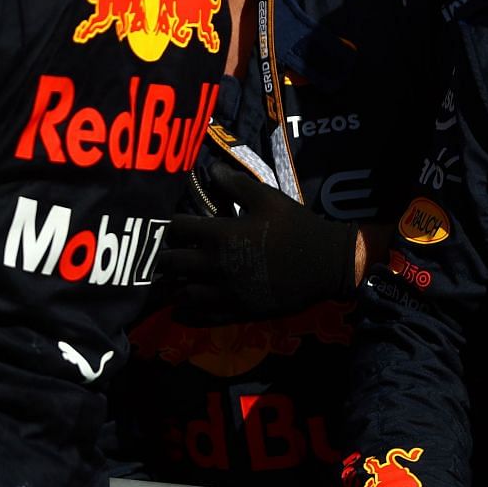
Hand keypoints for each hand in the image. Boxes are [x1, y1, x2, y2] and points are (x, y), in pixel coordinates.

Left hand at [157, 152, 361, 320]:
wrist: (328, 263)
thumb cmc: (296, 227)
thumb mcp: (266, 197)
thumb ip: (234, 183)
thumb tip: (210, 169)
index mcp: (220, 235)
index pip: (174, 229)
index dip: (164, 225)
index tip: (161, 225)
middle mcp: (216, 265)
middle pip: (170, 263)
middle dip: (160, 257)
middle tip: (159, 254)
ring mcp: (226, 291)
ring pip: (181, 293)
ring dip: (172, 286)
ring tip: (169, 280)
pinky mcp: (239, 311)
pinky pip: (203, 317)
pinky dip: (186, 314)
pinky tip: (178, 310)